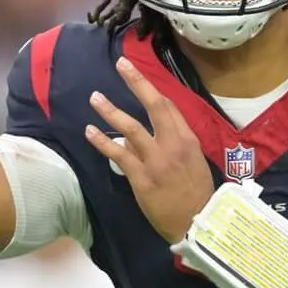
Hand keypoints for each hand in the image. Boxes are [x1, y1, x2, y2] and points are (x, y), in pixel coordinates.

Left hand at [85, 57, 213, 244]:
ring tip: (95, 98)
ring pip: (131, 128)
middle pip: (153, 107)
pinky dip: (102, 142)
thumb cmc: (195, 192)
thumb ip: (171, 144)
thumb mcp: (192, 162)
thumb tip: (140, 134)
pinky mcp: (142, 178)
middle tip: (121, 65)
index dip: (150, 89)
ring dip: (111, 111)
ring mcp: (156, 160)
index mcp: (187, 139)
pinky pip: (119, 155)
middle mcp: (172, 145)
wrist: (198, 221)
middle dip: (136, 83)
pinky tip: (89, 132)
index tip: (136, 75)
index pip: (167, 107)